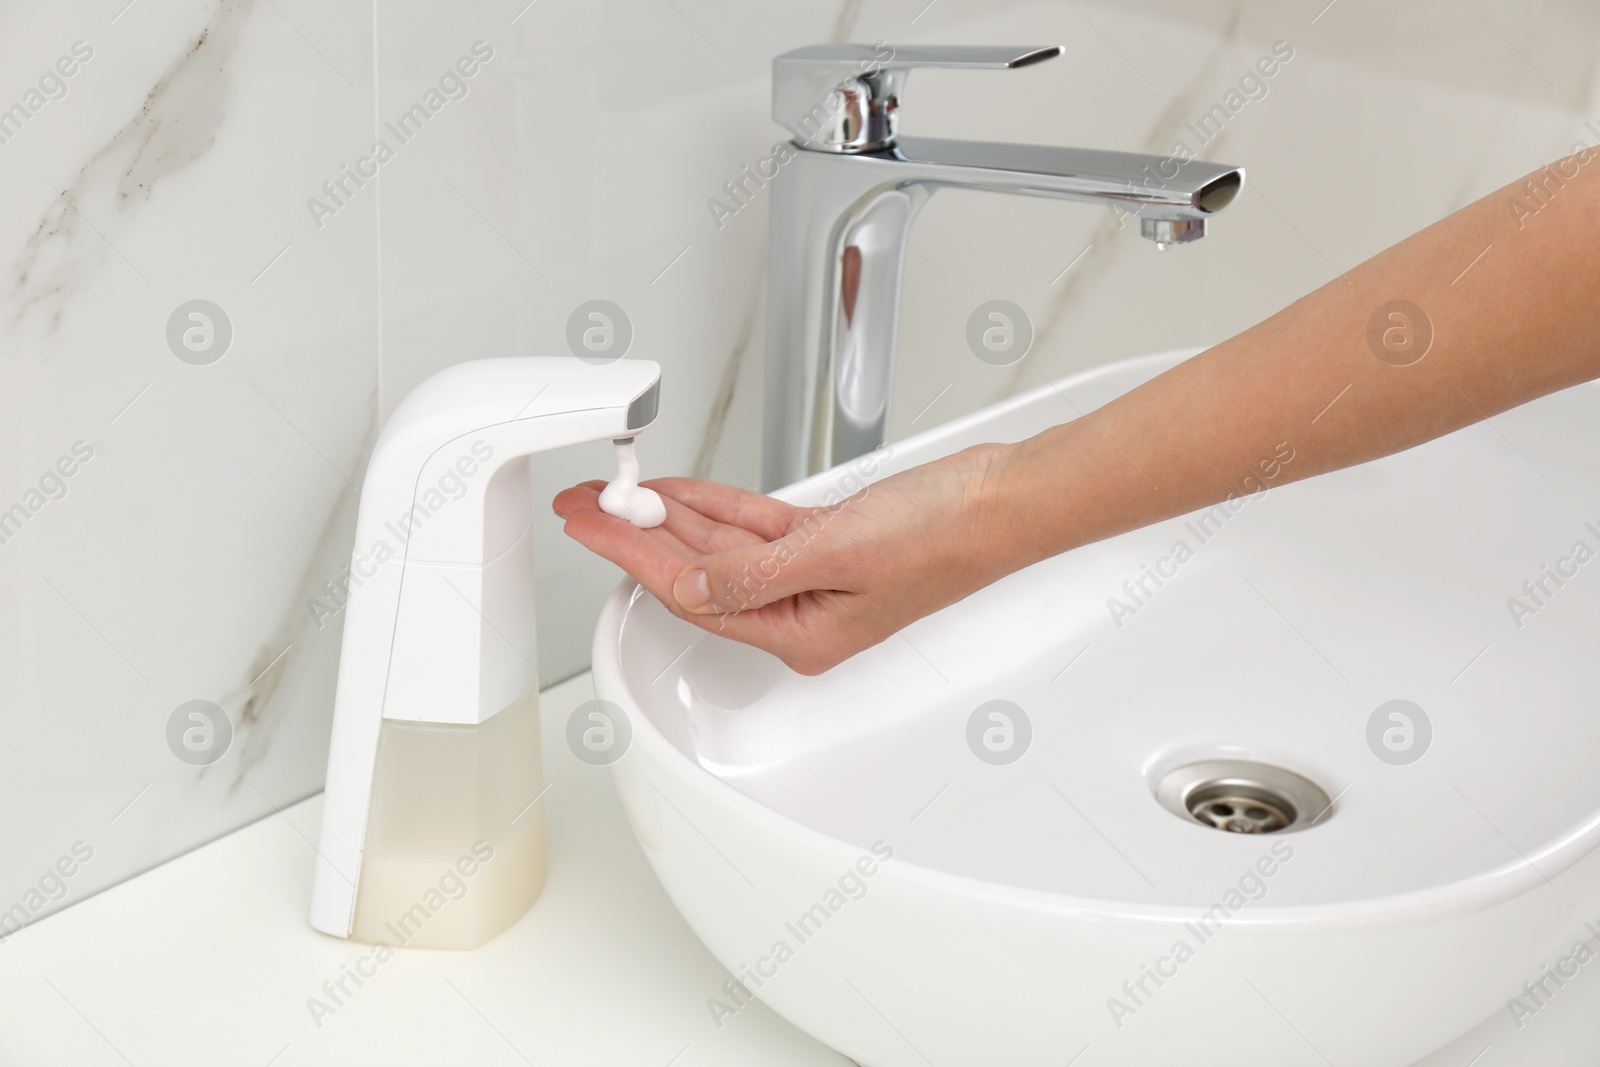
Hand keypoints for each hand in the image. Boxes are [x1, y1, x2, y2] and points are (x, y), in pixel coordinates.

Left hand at [553, 444, 1015, 674]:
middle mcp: (799, 611)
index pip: (694, 597)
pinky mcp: (827, 542)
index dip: (634, 558)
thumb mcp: (836, 555)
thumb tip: (689, 588)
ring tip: (616, 493)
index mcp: (801, 634)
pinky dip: (716, 507)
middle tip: (587, 505)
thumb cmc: (945, 537)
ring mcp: (812, 575)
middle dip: (638, 536)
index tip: (593, 527)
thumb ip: (754, 575)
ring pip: (721, 547)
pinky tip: (678, 494)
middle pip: (697, 573)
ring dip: (669, 518)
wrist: (1001, 502)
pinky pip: (755, 526)